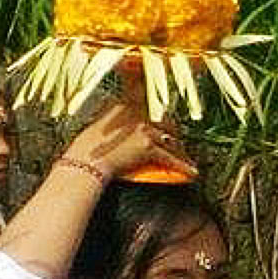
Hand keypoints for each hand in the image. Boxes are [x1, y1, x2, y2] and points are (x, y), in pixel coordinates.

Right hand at [68, 92, 184, 181]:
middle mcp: (136, 113)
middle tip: (177, 144)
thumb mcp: (99, 123)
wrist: (85, 162)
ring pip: (171, 140)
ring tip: (186, 159)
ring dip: (180, 151)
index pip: (150, 105)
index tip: (167, 120)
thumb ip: (114, 116)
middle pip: (165, 122)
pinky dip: (183, 167)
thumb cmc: (87, 147)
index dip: (161, 114)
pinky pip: (171, 158)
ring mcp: (143, 129)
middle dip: (173, 134)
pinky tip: (192, 173)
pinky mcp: (148, 147)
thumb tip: (123, 116)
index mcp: (124, 105)